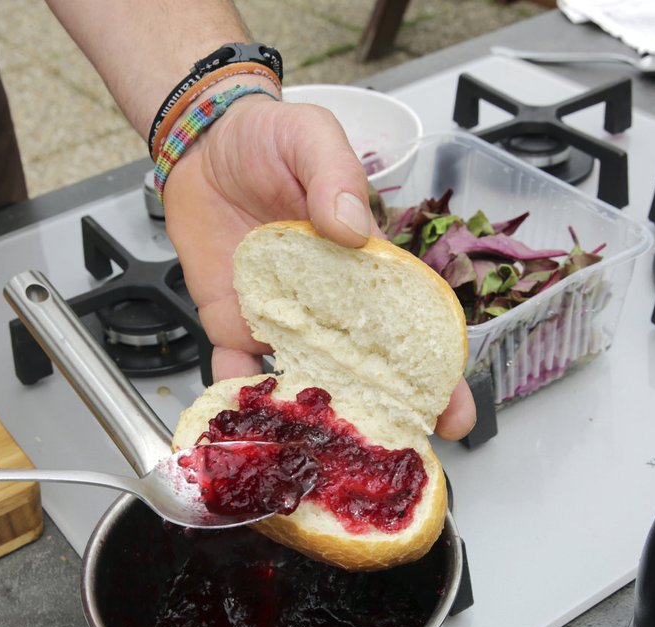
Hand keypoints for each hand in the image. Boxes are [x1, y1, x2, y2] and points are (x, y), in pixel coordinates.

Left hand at [161, 97, 476, 439]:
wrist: (202, 144)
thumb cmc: (268, 138)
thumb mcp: (312, 136)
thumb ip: (335, 176)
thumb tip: (352, 229)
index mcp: (362, 265)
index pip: (410, 323)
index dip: (435, 369)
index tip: (452, 411)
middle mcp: (326, 303)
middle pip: (365, 370)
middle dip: (386, 417)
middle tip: (399, 460)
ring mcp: (279, 318)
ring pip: (305, 382)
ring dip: (315, 421)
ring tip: (323, 460)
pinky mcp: (232, 322)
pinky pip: (236, 369)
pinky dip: (239, 399)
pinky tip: (245, 426)